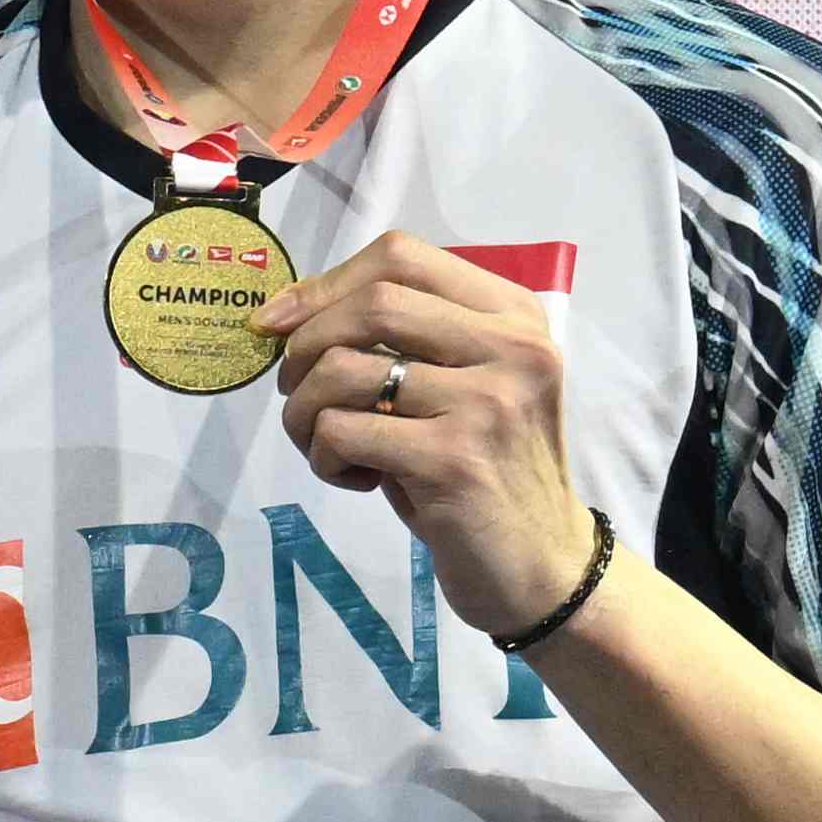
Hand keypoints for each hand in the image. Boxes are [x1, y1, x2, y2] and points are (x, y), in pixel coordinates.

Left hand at [259, 235, 587, 635]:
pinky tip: (359, 478)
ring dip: (304, 414)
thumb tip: (285, 314)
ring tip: (329, 445)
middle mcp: (512, 348)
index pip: (401, 257)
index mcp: (513, 315)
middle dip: (303, 346)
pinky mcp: (454, 461)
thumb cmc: (484, 469)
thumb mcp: (461, 386)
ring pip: (342, 371)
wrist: (542, 564)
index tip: (278, 322)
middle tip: (295, 392)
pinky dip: (325, 458)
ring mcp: (487, 403)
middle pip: (372, 303)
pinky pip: (341, 432)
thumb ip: (402, 341)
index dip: (324, 285)